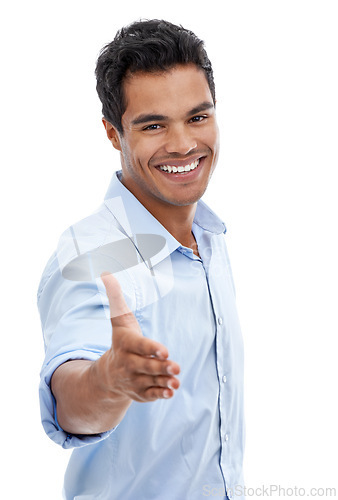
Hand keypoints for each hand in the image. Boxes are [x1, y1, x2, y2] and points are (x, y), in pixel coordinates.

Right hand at [100, 272, 179, 401]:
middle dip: (161, 367)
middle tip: (176, 366)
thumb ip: (115, 297)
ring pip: (150, 381)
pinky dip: (160, 393)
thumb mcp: (118, 320)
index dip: (151, 348)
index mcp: (126, 345)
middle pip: (146, 365)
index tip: (165, 350)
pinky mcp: (140, 393)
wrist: (108, 375)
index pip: (139, 346)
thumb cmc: (120, 341)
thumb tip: (105, 272)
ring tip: (176, 381)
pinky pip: (150, 395)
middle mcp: (128, 364)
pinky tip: (171, 391)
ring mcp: (134, 380)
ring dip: (164, 381)